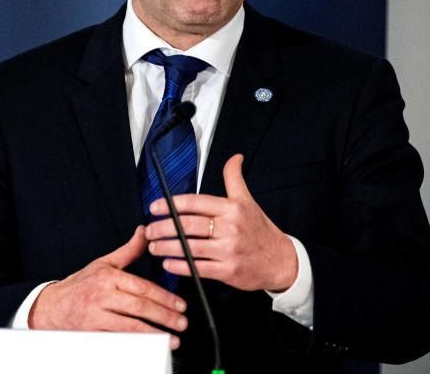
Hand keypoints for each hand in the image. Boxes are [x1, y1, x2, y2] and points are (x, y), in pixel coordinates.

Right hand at [28, 226, 187, 348]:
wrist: (51, 307)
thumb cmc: (79, 285)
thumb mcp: (104, 263)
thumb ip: (128, 250)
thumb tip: (144, 233)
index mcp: (108, 277)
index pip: (142, 288)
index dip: (164, 297)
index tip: (180, 305)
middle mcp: (102, 296)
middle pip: (140, 308)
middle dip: (165, 317)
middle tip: (182, 323)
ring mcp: (96, 316)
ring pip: (131, 327)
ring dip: (155, 334)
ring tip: (172, 338)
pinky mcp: (92, 333)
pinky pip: (118, 340)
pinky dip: (135, 344)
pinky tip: (149, 346)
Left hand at [145, 154, 297, 291]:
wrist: (280, 261)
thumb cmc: (260, 230)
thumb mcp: (248, 201)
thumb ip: (234, 179)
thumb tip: (235, 157)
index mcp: (232, 208)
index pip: (196, 203)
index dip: (171, 204)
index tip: (155, 207)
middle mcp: (230, 228)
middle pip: (188, 225)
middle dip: (163, 227)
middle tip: (149, 229)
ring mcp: (228, 250)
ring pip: (190, 247)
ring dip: (167, 247)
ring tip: (154, 246)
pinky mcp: (228, 271)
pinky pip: (198, 268)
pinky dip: (180, 266)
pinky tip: (168, 263)